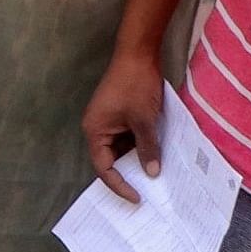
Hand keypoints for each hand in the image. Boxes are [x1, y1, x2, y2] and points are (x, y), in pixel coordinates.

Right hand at [81, 46, 168, 201]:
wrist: (138, 53)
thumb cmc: (135, 85)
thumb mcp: (144, 120)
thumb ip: (147, 148)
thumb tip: (151, 173)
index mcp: (94, 130)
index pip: (103, 167)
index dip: (119, 184)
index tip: (137, 198)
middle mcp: (97, 128)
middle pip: (110, 160)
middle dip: (128, 175)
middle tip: (148, 193)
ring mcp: (108, 120)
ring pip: (121, 149)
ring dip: (136, 160)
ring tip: (155, 176)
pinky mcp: (120, 114)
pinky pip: (127, 138)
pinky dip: (140, 147)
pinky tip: (156, 154)